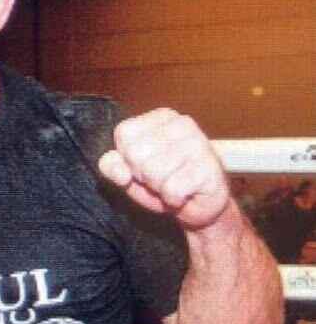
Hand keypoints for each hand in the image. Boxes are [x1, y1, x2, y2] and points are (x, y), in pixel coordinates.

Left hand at [98, 108, 229, 229]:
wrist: (200, 206)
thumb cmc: (164, 184)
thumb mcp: (129, 173)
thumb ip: (112, 166)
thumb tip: (119, 170)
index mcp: (162, 117)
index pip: (124, 134)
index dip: (127, 158)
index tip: (144, 165)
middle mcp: (182, 124)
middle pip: (136, 154)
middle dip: (143, 175)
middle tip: (160, 178)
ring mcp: (199, 144)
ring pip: (153, 172)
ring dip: (159, 187)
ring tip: (173, 184)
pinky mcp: (209, 168)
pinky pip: (172, 189)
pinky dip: (173, 199)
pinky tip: (184, 194)